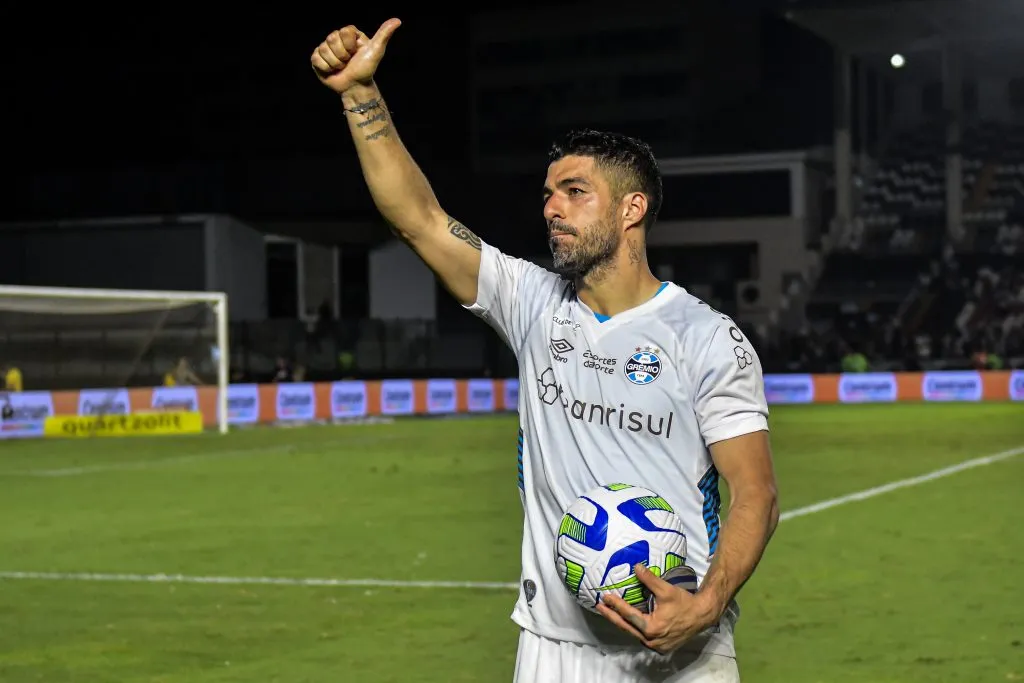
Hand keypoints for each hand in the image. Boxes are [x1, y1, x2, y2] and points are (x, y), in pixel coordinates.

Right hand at [311, 18, 401, 93]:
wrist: (355, 87)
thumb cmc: (366, 69)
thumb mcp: (376, 51)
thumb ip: (384, 34)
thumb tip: (397, 21)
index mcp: (349, 33)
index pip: (343, 32)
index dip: (349, 46)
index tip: (355, 53)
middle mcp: (336, 38)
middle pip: (331, 38)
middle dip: (342, 55)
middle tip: (348, 62)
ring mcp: (325, 48)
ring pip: (323, 50)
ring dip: (335, 63)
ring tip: (341, 67)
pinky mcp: (317, 58)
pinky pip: (316, 59)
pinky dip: (325, 68)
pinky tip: (332, 70)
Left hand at [597, 563, 720, 654]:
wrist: (702, 615)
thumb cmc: (684, 602)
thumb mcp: (666, 590)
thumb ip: (649, 579)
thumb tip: (636, 567)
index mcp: (652, 628)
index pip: (628, 615)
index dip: (616, 605)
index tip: (605, 597)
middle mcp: (652, 640)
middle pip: (626, 627)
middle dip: (612, 616)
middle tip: (599, 607)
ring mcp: (656, 646)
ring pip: (634, 634)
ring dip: (622, 623)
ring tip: (610, 613)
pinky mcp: (661, 647)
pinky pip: (642, 637)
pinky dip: (633, 629)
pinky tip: (627, 621)